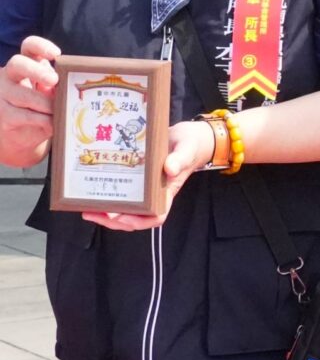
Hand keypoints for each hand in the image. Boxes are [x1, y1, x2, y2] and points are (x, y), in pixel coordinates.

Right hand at [0, 35, 58, 168]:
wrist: (21, 133)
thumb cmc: (42, 107)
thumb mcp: (52, 92)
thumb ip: (61, 85)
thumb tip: (81, 86)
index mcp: (28, 64)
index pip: (29, 46)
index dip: (41, 46)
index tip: (56, 54)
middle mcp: (11, 75)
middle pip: (17, 63)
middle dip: (37, 71)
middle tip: (53, 80)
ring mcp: (4, 93)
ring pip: (23, 94)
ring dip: (45, 104)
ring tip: (59, 111)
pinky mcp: (3, 113)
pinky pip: (24, 115)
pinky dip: (42, 120)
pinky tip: (52, 124)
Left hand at [90, 118, 215, 231]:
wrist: (190, 138)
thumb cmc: (191, 145)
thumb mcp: (187, 148)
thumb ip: (180, 158)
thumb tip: (170, 169)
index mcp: (167, 191)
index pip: (155, 216)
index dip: (137, 221)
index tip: (119, 217)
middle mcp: (155, 195)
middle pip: (134, 218)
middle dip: (112, 220)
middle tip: (92, 213)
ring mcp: (145, 189)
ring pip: (125, 210)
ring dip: (106, 214)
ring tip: (87, 210)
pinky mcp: (137, 180)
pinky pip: (122, 195)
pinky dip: (108, 198)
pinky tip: (93, 194)